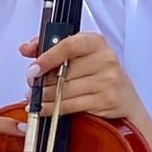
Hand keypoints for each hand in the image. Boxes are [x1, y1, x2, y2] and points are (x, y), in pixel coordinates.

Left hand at [18, 34, 151, 151]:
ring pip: (64, 90)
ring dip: (44, 97)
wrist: (125, 101)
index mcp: (96, 42)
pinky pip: (70, 105)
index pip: (69, 45)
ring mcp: (107, 80)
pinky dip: (52, 109)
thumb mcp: (80, 55)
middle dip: (41, 81)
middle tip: (31, 85)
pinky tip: (43, 108)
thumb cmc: (99, 75)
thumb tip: (26, 48)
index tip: (33, 68)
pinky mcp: (106, 100)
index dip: (47, 57)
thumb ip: (51, 47)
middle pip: (63, 71)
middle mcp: (105, 59)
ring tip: (35, 98)